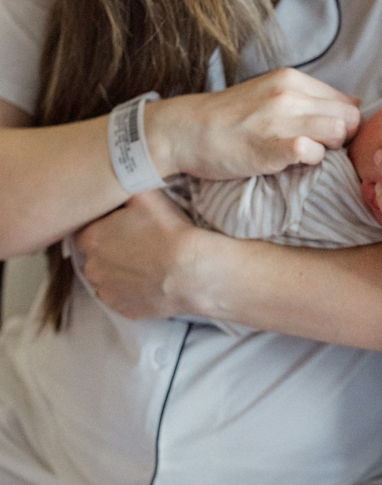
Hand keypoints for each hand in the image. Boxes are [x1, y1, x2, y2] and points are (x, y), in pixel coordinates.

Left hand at [75, 190, 213, 318]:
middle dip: (111, 250)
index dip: (105, 227)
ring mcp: (107, 292)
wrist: (193, 271)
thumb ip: (125, 185)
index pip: (86, 231)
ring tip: (146, 262)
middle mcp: (92, 268)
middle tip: (138, 243)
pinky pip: (122, 297)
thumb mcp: (146, 196)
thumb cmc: (169, 231)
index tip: (122, 226)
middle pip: (95, 255)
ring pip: (107, 278)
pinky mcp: (124, 310)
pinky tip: (151, 280)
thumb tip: (119, 174)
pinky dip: (132, 290)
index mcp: (91, 238)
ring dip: (120, 271)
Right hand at [145, 68, 359, 179]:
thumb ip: (309, 97)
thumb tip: (354, 104)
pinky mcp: (271, 146)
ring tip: (305, 155)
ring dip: (329, 150)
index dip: (344, 123)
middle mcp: (290, 94)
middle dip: (342, 138)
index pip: (347, 101)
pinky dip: (311, 161)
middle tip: (320, 148)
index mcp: (293, 79)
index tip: (327, 136)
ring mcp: (280, 119)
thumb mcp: (271, 92)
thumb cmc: (231, 117)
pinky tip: (292, 163)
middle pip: (349, 118)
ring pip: (338, 132)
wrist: (186, 130)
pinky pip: (313, 152)